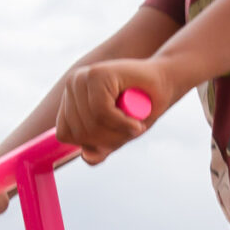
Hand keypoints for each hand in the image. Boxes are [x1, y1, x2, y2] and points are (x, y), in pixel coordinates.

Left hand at [55, 60, 172, 162]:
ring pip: (91, 122)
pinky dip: (121, 123)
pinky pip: (102, 112)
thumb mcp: (116, 133)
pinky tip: (135, 124)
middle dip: (108, 140)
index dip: (90, 143)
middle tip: (131, 132)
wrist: (165, 82)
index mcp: (69, 99)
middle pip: (79, 131)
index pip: (65, 134)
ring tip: (134, 125)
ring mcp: (82, 77)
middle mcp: (72, 85)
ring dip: (117, 132)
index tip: (114, 138)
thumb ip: (100, 146)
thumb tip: (86, 156)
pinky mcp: (98, 73)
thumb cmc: (140, 108)